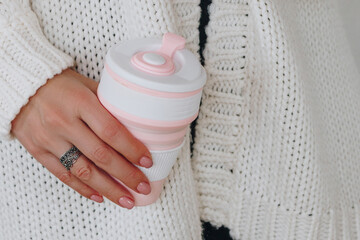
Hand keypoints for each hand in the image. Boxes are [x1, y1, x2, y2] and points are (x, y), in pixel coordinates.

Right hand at [11, 68, 152, 208]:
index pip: (112, 132)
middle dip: (126, 175)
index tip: (147, 162)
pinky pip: (63, 175)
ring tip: (126, 200)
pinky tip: (100, 196)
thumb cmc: (60, 84)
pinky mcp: (37, 150)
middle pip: (101, 155)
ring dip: (108, 189)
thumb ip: (109, 103)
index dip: (132, 149)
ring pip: (83, 170)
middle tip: (143, 187)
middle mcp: (63, 122)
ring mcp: (49, 138)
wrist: (23, 86)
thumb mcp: (87, 84)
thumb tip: (135, 123)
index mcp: (80, 102)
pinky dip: (82, 188)